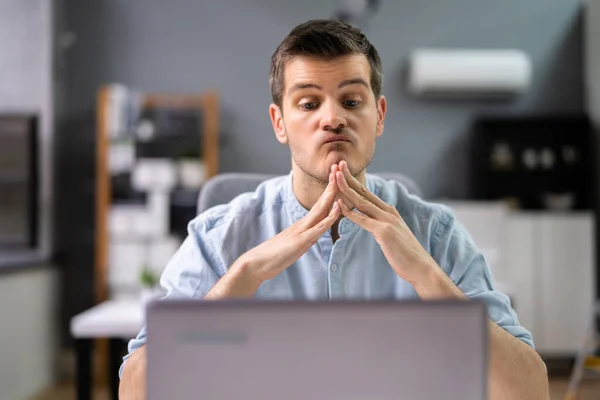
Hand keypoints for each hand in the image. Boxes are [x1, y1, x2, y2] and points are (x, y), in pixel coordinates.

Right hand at [239, 166, 341, 282]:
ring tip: (339, 177)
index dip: (329, 191)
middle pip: (321, 202)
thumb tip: (308, 238)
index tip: (336, 177)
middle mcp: (302, 225)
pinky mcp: (300, 241)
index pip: (319, 206)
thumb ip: (299, 240)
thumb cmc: (271, 257)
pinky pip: (318, 227)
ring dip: (332, 193)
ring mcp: (301, 231)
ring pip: (321, 210)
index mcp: (302, 226)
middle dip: (332, 184)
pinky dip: (330, 216)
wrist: (255, 264)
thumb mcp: (290, 246)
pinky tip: (337, 207)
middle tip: (339, 165)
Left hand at [334, 161, 435, 283]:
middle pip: (364, 192)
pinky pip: (364, 220)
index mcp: (389, 212)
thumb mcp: (395, 234)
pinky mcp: (384, 232)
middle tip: (336, 165)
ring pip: (362, 202)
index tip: (343, 172)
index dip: (354, 182)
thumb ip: (386, 224)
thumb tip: (381, 218)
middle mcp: (388, 212)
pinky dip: (350, 212)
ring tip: (334, 179)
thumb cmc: (406, 254)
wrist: (421, 267)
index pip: (367, 194)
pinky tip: (340, 205)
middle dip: (349, 178)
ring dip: (347, 189)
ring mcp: (387, 221)